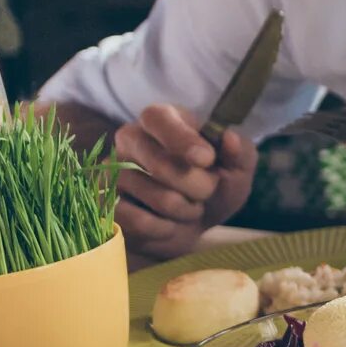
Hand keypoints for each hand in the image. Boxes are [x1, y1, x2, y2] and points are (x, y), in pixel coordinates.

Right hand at [112, 105, 257, 261]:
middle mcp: (130, 139)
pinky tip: (167, 224)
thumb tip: (229, 137)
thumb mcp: (236, 172)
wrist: (189, 228)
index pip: (157, 117)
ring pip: (158, 197)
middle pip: (162, 163)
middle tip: (206, 192)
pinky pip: (140, 221)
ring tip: (187, 208)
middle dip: (199, 187)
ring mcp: (112, 171)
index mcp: (162, 120)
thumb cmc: (212, 190)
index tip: (206, 159)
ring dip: (186, 211)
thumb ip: (241, 153)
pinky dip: (165, 229)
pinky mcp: (104, 204)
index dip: (181, 139)